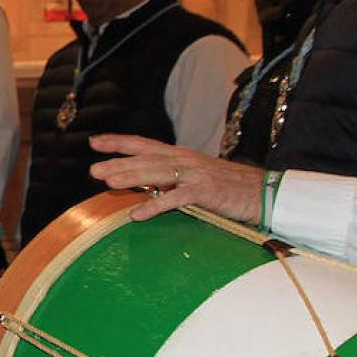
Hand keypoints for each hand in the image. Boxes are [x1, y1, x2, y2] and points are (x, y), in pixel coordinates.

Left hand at [86, 134, 265, 223]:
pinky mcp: (205, 192)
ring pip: (157, 173)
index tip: (95, 141)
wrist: (264, 192)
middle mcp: (185, 160)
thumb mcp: (196, 179)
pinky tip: (137, 215)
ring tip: (108, 183)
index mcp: (181, 156)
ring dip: (131, 177)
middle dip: (118, 163)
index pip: (144, 144)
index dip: (119, 142)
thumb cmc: (228, 188)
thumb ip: (171, 179)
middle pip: (146, 158)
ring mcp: (195, 175)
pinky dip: (155, 206)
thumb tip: (144, 185)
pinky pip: (175, 199)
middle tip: (93, 170)